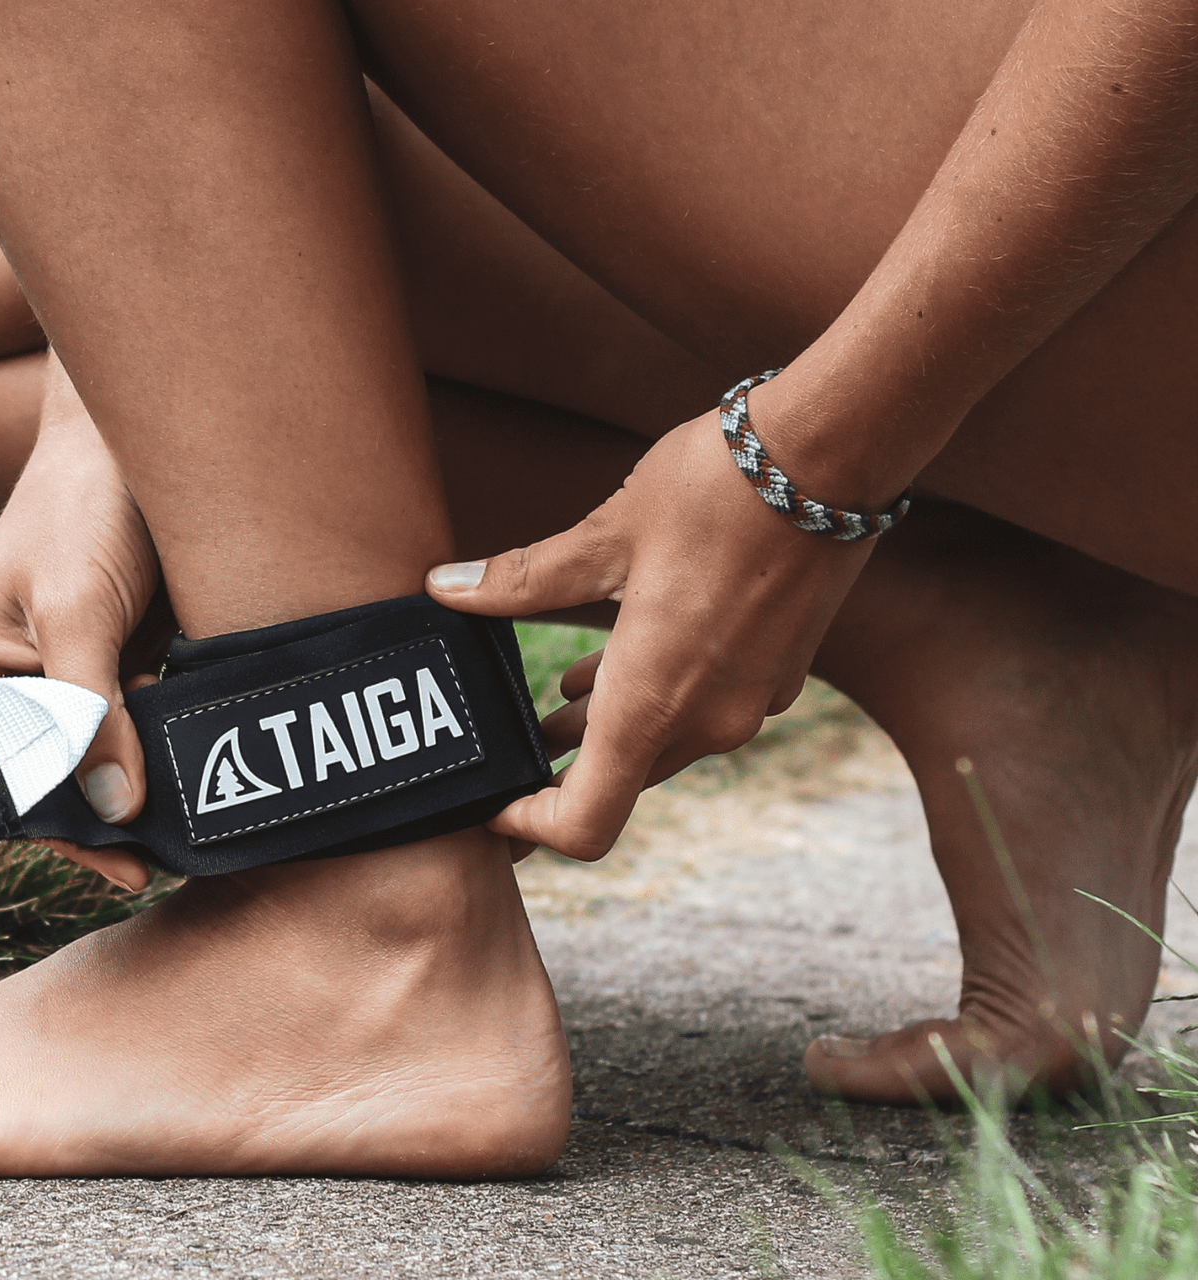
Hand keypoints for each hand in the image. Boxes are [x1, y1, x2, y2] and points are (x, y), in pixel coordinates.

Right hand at [0, 352, 169, 890]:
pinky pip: (119, 747)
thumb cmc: (82, 507)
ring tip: (194, 823)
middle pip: (43, 795)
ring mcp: (38, 698)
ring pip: (86, 779)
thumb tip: (112, 811)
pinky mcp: (90, 686)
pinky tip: (197, 776)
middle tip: (177, 856)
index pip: (3, 788)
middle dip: (105, 822)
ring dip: (137, 797)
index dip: (66, 831)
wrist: (130, 448)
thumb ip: (90, 711)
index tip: (132, 863)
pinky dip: (155, 763)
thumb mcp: (79, 608)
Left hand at [426, 409, 873, 859]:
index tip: (491, 801)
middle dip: (556, 772)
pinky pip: (697, 710)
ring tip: (544, 705)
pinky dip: (650, 698)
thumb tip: (442, 588)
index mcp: (654, 701)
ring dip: (601, 729)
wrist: (837, 451)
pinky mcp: (776, 672)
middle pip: (616, 783)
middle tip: (501, 752)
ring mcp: (750, 701)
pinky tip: (613, 657)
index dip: (528, 828)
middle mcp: (707, 720)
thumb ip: (520, 580)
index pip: (584, 824)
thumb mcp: (603, 536)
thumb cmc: (714, 490)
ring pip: (657, 743)